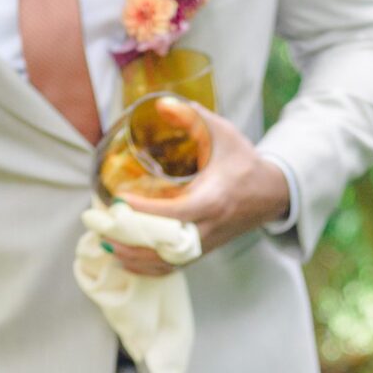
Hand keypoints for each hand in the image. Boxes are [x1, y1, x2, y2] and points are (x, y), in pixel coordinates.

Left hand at [110, 109, 290, 276]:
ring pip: (167, 262)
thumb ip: (193, 118)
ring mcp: (206, 243)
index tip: (119, 201)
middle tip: (102, 227)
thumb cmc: (244, 162)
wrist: (271, 194)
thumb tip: (161, 104)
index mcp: (215, 199)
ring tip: (106, 244)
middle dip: (132, 241)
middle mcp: (210, 227)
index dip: (147, 211)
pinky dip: (148, 268)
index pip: (178, 212)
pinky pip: (173, 267)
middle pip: (167, 245)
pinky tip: (125, 260)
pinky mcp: (202, 251)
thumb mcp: (223, 133)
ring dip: (135, 258)